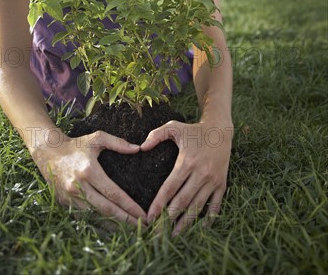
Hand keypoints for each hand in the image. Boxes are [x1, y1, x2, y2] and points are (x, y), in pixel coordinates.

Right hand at [32, 129, 146, 224]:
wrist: (48, 152)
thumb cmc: (76, 144)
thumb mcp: (97, 138)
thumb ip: (118, 143)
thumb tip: (137, 149)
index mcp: (89, 171)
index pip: (113, 193)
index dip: (129, 206)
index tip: (142, 214)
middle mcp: (79, 186)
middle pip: (106, 209)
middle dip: (125, 220)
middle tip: (142, 227)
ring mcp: (70, 197)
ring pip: (95, 217)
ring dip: (113, 225)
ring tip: (130, 230)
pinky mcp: (64, 203)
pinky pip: (84, 217)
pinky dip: (98, 223)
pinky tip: (111, 226)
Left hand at [140, 119, 232, 234]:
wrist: (220, 130)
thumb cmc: (194, 130)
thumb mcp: (174, 127)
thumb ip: (156, 135)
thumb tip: (141, 147)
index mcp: (187, 161)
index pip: (170, 188)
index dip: (159, 204)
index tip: (149, 217)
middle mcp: (201, 173)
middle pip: (183, 202)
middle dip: (169, 219)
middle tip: (157, 234)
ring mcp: (212, 180)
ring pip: (198, 207)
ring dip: (186, 223)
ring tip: (174, 236)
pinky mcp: (222, 184)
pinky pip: (215, 206)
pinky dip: (208, 219)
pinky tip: (199, 229)